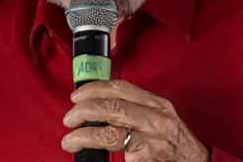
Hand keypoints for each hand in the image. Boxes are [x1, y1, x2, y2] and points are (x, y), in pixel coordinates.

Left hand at [62, 80, 207, 161]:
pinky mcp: (149, 160)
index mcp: (156, 104)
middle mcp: (156, 120)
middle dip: (85, 111)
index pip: (121, 88)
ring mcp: (154, 142)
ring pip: (112, 133)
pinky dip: (99, 154)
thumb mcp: (158, 117)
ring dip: (85, 135)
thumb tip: (96, 105)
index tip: (76, 95)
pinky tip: (89, 155)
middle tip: (70, 118)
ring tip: (70, 140)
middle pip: (113, 108)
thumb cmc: (172, 142)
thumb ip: (133, 108)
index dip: (94, 89)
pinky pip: (121, 156)